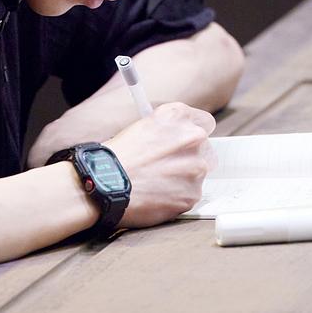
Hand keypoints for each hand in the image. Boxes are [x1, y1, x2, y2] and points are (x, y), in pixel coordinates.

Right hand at [108, 103, 214, 227]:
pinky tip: (157, 195)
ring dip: (184, 178)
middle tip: (168, 166)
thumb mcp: (142, 126)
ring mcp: (196, 167)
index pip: (204, 122)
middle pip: (206, 148)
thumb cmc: (117, 155)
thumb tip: (178, 139)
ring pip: (198, 173)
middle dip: (190, 157)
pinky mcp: (193, 193)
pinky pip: (190, 194)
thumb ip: (169, 130)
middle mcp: (193, 137)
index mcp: (178, 115)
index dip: (192, 135)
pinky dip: (177, 197)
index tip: (184, 144)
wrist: (105, 183)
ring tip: (157, 183)